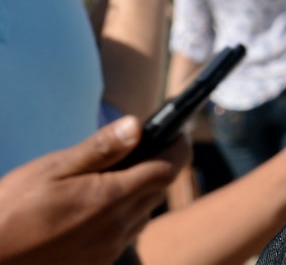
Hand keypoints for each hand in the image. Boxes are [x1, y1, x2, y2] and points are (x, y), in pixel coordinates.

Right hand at [0, 117, 188, 264]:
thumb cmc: (10, 211)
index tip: (176, 131)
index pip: (168, 168)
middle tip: (135, 151)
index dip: (177, 146)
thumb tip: (138, 126)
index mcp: (110, 199)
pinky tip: (91, 212)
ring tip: (107, 182)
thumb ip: (100, 149)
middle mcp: (116, 228)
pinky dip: (118, 220)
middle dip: (156, 167)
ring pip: (141, 215)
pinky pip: (122, 238)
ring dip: (136, 195)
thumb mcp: (51, 170)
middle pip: (158, 190)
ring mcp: (107, 251)